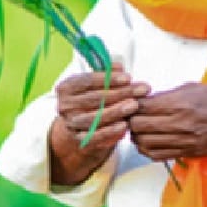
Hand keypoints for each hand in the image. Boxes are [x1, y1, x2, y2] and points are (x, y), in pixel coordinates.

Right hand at [47, 64, 148, 183]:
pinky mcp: (79, 140)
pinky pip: (96, 137)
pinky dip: (110, 132)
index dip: (108, 79)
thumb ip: (106, 74)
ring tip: (134, 105)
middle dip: (120, 93)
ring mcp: (71, 124)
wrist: (79, 128)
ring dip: (116, 111)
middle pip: (94, 98)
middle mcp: (65, 106)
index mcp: (66, 88)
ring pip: (95, 118)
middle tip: (141, 90)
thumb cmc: (91, 100)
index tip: (128, 77)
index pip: (87, 81)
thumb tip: (119, 66)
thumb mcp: (95, 84)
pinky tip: (125, 125)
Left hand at [128, 83, 206, 161]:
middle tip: (131, 116)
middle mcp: (180, 123)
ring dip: (137, 137)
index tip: (131, 101)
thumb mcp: (194, 88)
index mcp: (180, 103)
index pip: (141, 106)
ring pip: (144, 144)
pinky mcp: (188, 152)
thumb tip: (145, 99)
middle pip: (138, 126)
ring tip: (140, 129)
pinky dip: (148, 149)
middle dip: (130, 120)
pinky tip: (150, 141)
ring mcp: (184, 141)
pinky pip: (158, 155)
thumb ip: (167, 95)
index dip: (131, 104)